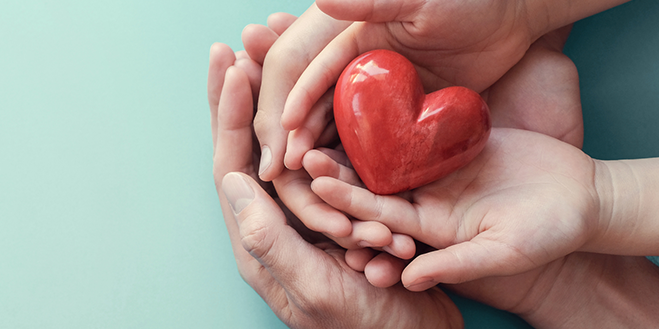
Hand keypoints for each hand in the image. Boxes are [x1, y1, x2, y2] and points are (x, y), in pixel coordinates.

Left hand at [209, 41, 462, 328]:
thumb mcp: (316, 291)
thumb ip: (272, 243)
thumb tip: (233, 184)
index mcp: (260, 243)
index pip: (232, 165)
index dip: (230, 113)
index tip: (232, 64)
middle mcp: (275, 226)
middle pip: (250, 148)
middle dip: (244, 96)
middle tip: (243, 44)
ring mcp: (304, 219)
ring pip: (283, 148)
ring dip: (277, 103)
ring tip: (272, 59)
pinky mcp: (335, 217)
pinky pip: (320, 164)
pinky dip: (316, 127)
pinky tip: (317, 97)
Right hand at [256, 0, 622, 178]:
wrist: (513, 14)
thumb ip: (368, 2)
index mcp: (352, 42)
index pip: (312, 72)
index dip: (296, 99)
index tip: (282, 127)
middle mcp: (360, 74)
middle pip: (318, 109)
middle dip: (300, 136)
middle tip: (287, 168)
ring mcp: (383, 100)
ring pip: (344, 134)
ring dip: (328, 158)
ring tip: (315, 185)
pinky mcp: (408, 120)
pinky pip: (380, 148)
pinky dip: (365, 168)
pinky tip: (357, 191)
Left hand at [305, 25, 595, 289]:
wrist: (580, 199)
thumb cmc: (548, 234)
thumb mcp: (504, 253)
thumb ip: (457, 264)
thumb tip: (411, 280)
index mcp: (428, 230)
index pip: (380, 217)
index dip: (349, 203)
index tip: (317, 188)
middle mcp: (424, 201)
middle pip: (375, 186)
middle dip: (340, 174)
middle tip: (304, 156)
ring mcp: (436, 171)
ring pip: (389, 155)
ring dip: (358, 145)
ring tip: (324, 127)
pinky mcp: (450, 144)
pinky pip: (417, 130)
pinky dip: (394, 120)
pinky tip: (367, 103)